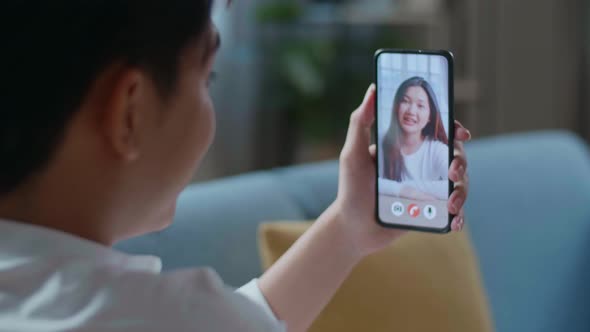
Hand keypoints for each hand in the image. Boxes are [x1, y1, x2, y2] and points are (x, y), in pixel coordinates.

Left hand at [333, 84, 471, 257]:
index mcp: (408, 149)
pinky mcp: (430, 212)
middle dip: (461, 163)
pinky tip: (454, 222)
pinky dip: (459, 217)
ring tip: (450, 204)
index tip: (461, 134)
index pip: (438, 133)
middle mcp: (422, 167)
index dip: (454, 130)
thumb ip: (360, 122)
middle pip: (455, 158)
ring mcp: (429, 190)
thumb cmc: (351, 188)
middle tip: (451, 173)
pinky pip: (453, 213)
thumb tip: (372, 89)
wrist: (353, 227)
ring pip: (459, 185)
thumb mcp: (353, 153)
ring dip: (462, 192)